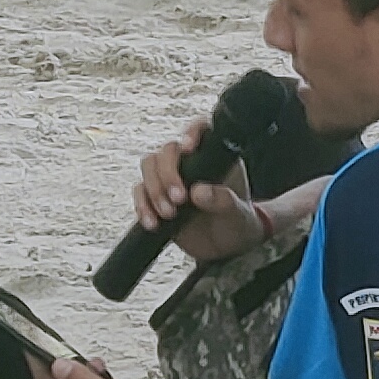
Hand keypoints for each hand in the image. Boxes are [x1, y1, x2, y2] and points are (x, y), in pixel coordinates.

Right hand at [132, 118, 268, 265]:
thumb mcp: (238, 213)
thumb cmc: (236, 223)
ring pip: (149, 167)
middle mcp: (190, 162)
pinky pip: (140, 192)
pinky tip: (153, 222)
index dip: (191, 133)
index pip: (201, 131)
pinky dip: (143, 206)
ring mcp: (170, 178)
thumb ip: (223, 201)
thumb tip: (199, 192)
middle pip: (167, 151)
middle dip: (168, 174)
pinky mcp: (155, 196)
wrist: (225, 248)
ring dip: (154, 190)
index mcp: (215, 157)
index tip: (188, 148)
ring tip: (168, 214)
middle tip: (179, 199)